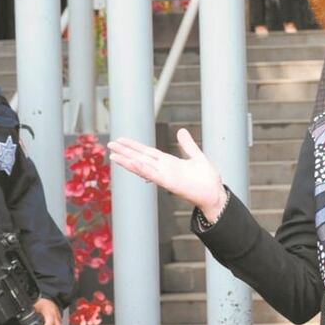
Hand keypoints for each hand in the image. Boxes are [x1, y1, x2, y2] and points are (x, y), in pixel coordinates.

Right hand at [108, 129, 226, 218]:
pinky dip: (142, 169)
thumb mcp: (196, 156)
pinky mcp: (169, 183)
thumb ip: (187, 145)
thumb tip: (181, 131)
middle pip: (140, 157)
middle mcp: (163, 169)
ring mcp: (164, 176)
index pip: (147, 151)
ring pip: (142, 166)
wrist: (215, 193)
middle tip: (110, 144)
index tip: (121, 140)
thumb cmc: (207, 179)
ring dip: (127, 161)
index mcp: (168, 162)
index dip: (134, 146)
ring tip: (113, 155)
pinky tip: (131, 163)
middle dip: (125, 151)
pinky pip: (152, 174)